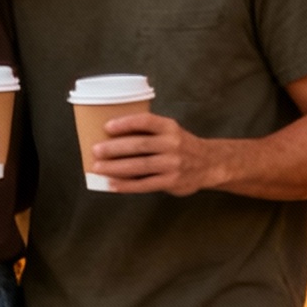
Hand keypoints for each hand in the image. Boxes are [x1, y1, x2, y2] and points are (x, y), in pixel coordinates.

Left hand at [89, 109, 216, 196]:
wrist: (210, 164)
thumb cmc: (182, 146)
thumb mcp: (170, 131)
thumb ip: (149, 132)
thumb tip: (113, 137)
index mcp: (169, 127)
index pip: (146, 122)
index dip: (125, 123)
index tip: (107, 127)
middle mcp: (172, 144)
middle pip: (139, 145)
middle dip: (114, 148)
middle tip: (96, 150)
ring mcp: (172, 164)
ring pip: (139, 166)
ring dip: (116, 167)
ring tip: (98, 168)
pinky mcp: (171, 181)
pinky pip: (145, 184)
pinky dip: (126, 185)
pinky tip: (112, 184)